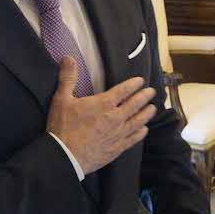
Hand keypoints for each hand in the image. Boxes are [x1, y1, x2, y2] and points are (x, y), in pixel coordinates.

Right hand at [46, 57, 156, 174]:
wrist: (65, 156)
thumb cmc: (63, 127)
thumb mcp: (61, 99)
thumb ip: (67, 78)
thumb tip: (68, 58)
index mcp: (104, 104)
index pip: (124, 90)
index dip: (133, 84)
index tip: (141, 80)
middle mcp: (115, 117)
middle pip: (135, 104)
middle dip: (144, 96)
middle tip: (152, 92)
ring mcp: (118, 134)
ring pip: (138, 121)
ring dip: (146, 114)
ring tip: (153, 108)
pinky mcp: (117, 148)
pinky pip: (133, 139)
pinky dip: (140, 133)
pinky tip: (144, 130)